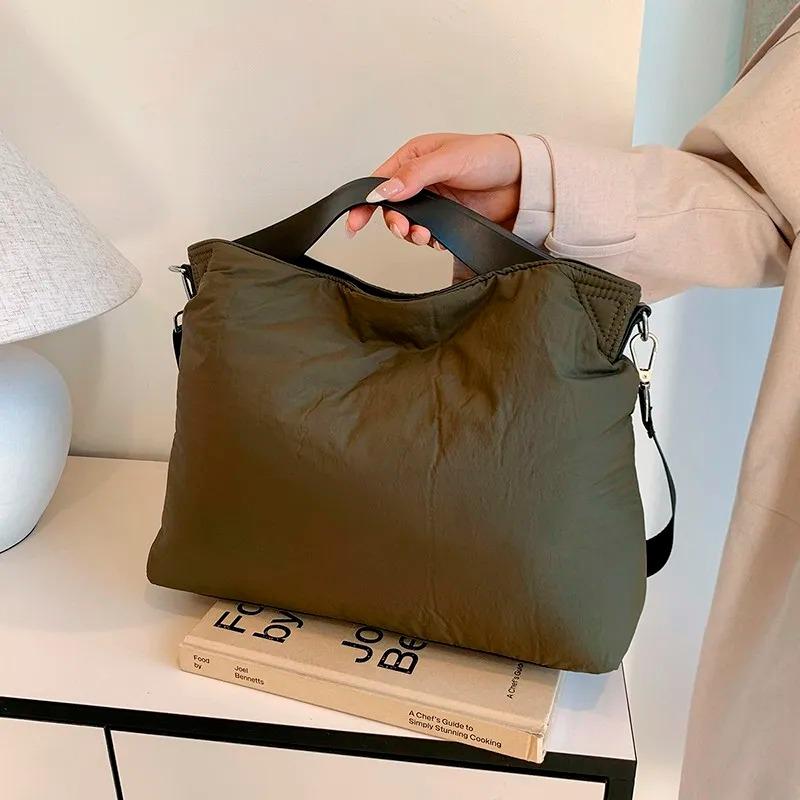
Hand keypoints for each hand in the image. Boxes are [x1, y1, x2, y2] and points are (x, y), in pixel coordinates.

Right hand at [345, 133, 521, 262]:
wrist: (524, 182)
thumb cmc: (491, 157)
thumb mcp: (449, 160)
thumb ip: (414, 177)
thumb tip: (383, 192)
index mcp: (414, 157)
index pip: (379, 181)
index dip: (365, 201)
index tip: (355, 222)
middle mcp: (420, 180)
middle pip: (390, 208)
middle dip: (394, 222)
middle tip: (404, 230)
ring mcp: (434, 201)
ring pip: (408, 224)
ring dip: (411, 234)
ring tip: (424, 236)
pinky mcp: (447, 219)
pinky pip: (427, 235)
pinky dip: (428, 241)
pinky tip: (437, 239)